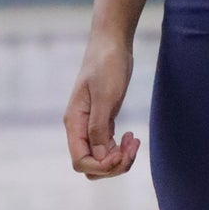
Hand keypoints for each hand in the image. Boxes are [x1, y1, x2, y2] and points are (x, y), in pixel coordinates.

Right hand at [64, 33, 140, 178]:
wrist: (111, 44)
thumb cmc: (107, 65)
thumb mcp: (105, 96)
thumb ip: (99, 127)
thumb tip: (100, 156)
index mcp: (74, 123)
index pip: (81, 161)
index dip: (102, 166)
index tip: (120, 153)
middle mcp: (79, 128)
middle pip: (91, 165)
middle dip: (113, 166)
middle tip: (132, 148)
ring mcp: (91, 125)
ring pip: (102, 158)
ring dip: (120, 158)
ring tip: (134, 141)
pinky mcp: (103, 121)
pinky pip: (109, 147)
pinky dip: (122, 149)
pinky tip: (132, 137)